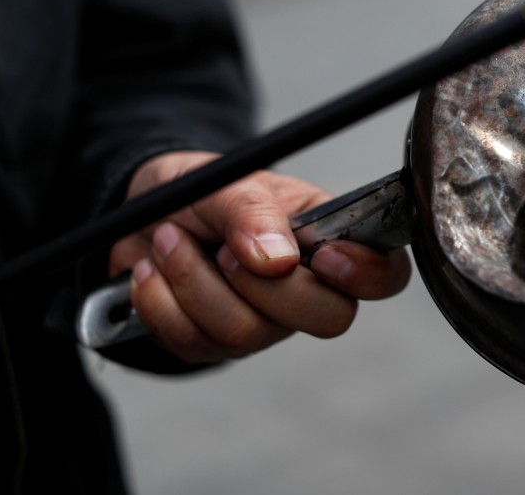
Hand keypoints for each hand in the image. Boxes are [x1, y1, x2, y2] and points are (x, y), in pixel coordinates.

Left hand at [108, 151, 410, 362]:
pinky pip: (195, 344)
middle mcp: (308, 288)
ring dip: (193, 281)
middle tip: (222, 247)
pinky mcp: (216, 345)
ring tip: (169, 240)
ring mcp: (266, 323)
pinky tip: (152, 271)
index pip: (385, 274)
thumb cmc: (201, 190)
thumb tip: (278, 261)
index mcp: (330, 238)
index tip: (323, 257)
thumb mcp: (227, 180)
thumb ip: (253, 212)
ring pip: (247, 333)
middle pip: (328, 318)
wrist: (139, 213)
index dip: (366, 275)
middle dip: (263, 284)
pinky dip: (160, 302)